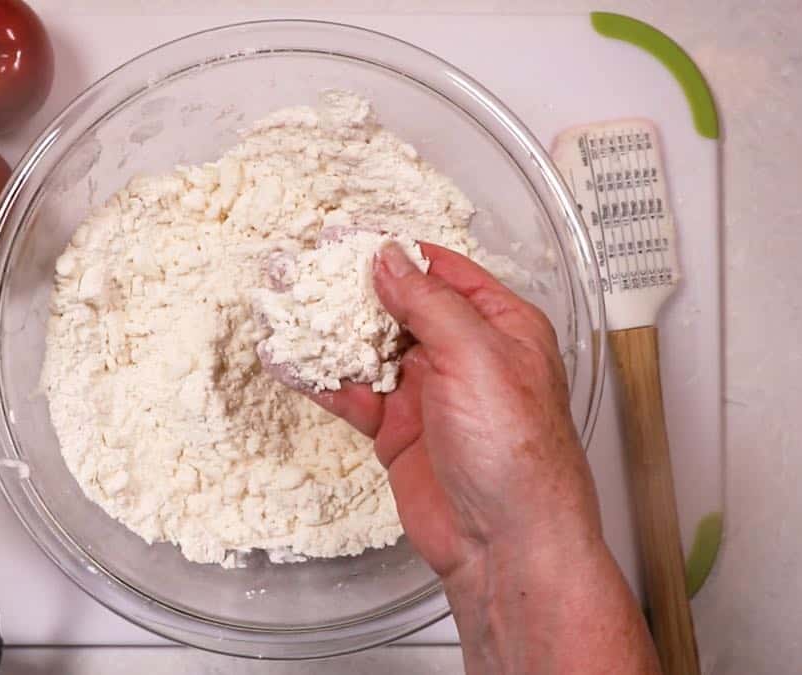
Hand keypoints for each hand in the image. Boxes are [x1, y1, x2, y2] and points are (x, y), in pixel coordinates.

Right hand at [302, 242, 659, 673]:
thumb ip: (430, 303)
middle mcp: (463, 353)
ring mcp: (428, 392)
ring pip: (368, 350)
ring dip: (327, 332)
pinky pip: (354, 395)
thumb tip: (389, 259)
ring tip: (283, 308)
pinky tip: (289, 363)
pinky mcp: (399, 430)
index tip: (343, 237)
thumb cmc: (518, 454)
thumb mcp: (478, 357)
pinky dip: (321, 380)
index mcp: (499, 325)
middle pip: (397, 306)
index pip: (439, 271)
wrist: (506, 543)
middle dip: (349, 289)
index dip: (391, 252)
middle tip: (301, 268)